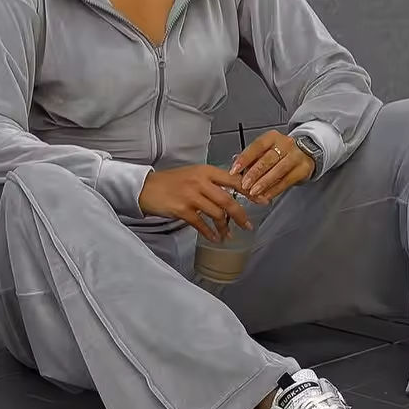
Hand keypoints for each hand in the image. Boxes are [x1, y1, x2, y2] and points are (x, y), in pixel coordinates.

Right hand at [138, 165, 252, 241]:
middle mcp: (200, 181)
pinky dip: (210, 233)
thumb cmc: (171, 182)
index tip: (261, 199)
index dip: (249, 191)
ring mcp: (191, 196)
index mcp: (205, 171)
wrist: (146, 187)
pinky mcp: (182, 209)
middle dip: (240, 215)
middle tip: (248, 225)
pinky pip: (201, 224)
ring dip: (224, 227)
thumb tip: (233, 194)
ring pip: (216, 213)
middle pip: (228, 200)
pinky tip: (214, 238)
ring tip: (228, 235)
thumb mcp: (194, 174)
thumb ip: (212, 182)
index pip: (233, 180)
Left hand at [230, 129, 314, 202]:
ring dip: (264, 183)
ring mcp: (296, 156)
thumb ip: (252, 159)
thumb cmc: (281, 152)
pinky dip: (274, 190)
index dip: (245, 159)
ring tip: (253, 192)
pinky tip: (266, 195)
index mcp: (272, 137)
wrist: (306, 153)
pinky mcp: (303, 169)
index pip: (257, 146)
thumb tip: (237, 169)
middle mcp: (285, 144)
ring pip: (278, 171)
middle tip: (244, 185)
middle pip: (267, 159)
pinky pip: (286, 181)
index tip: (235, 170)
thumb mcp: (266, 150)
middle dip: (254, 174)